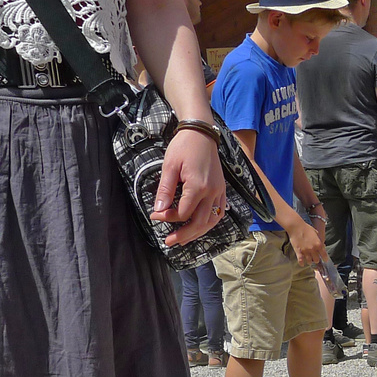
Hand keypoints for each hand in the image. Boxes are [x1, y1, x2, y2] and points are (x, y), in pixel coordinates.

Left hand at [152, 128, 226, 246]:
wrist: (201, 134)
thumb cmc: (183, 147)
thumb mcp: (169, 166)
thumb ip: (165, 190)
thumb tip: (159, 210)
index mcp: (198, 187)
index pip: (183, 213)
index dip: (168, 218)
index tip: (155, 215)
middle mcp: (212, 192)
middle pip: (199, 223)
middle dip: (183, 234)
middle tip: (169, 242)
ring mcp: (219, 192)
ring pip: (211, 221)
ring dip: (197, 233)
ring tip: (183, 239)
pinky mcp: (222, 190)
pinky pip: (219, 213)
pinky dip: (209, 223)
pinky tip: (199, 226)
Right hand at [285, 213, 327, 266]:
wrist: (296, 226)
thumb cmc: (306, 228)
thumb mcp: (316, 233)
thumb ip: (319, 240)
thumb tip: (321, 245)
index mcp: (318, 244)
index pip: (324, 255)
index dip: (325, 258)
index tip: (325, 260)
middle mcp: (313, 249)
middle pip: (316, 259)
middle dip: (316, 260)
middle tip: (315, 258)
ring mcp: (305, 251)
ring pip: (309, 261)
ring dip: (309, 261)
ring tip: (309, 260)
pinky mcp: (298, 251)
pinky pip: (300, 260)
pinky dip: (301, 263)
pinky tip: (302, 264)